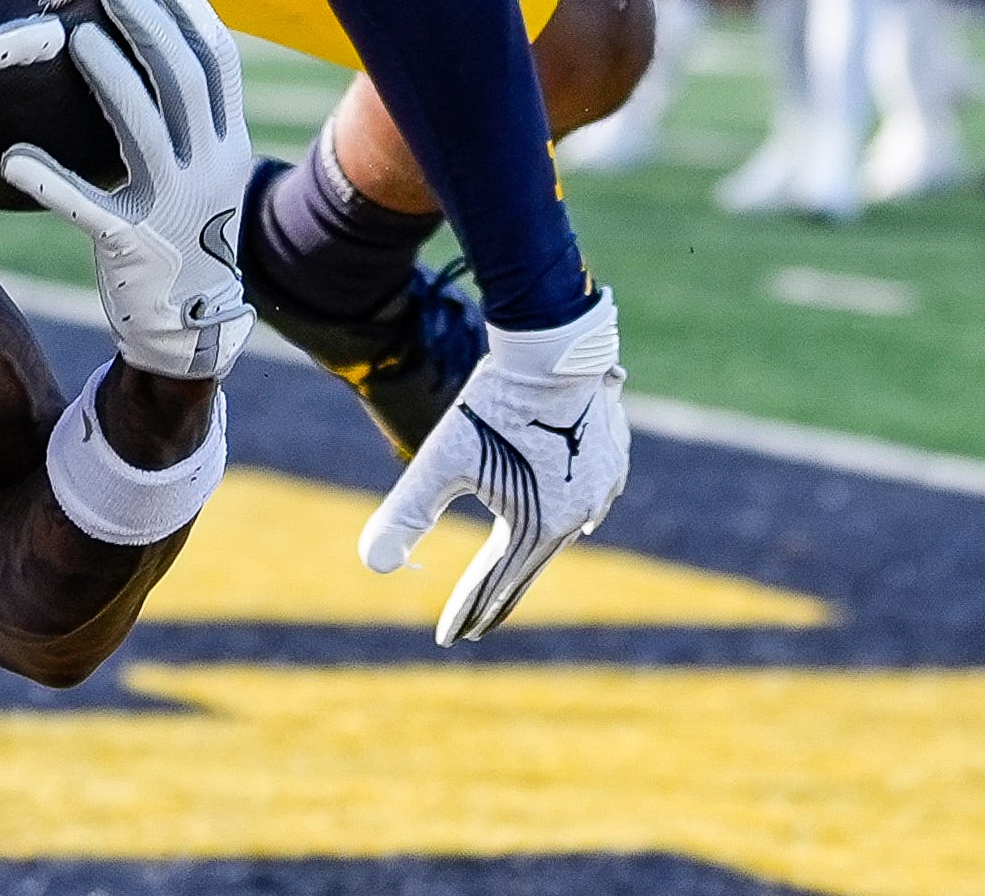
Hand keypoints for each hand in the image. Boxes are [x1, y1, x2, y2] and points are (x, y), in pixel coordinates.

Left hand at [1, 0, 254, 381]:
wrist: (188, 325)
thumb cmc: (179, 233)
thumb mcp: (198, 174)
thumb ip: (180, 122)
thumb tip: (148, 51)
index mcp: (227, 147)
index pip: (218, 65)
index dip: (191, 13)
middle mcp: (209, 171)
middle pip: (185, 84)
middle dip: (151, 28)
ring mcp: (174, 208)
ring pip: (144, 132)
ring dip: (113, 80)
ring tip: (79, 37)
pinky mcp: (134, 245)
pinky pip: (88, 206)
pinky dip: (51, 179)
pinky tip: (14, 157)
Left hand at [357, 292, 629, 644]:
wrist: (551, 345)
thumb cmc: (493, 402)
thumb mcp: (440, 458)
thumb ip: (408, 513)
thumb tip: (371, 564)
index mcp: (540, 524)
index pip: (496, 583)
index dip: (468, 611)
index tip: (447, 639)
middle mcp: (580, 514)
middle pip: (532, 566)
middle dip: (499, 596)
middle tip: (475, 625)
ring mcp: (603, 485)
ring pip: (563, 530)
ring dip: (535, 554)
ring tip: (515, 575)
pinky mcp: (613, 456)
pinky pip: (590, 498)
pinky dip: (569, 513)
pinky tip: (569, 520)